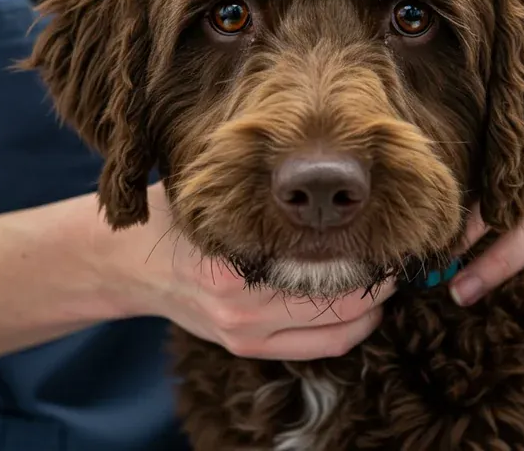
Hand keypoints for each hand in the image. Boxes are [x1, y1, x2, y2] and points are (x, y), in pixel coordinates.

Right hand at [87, 184, 393, 360]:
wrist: (125, 263)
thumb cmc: (177, 217)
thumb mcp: (215, 198)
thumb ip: (263, 198)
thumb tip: (330, 174)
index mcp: (237, 269)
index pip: (326, 269)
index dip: (369, 253)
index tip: (390, 231)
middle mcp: (244, 310)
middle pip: (341, 305)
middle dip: (379, 282)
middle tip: (397, 256)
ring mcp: (246, 334)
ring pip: (337, 333)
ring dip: (371, 309)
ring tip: (385, 279)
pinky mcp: (247, 347)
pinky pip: (318, 348)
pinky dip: (348, 328)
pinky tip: (361, 303)